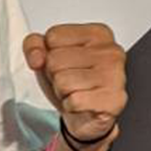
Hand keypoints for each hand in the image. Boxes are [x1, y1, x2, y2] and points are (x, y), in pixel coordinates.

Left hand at [22, 23, 127, 143]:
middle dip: (55, 75)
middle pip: (55, 59)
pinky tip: (83, 104)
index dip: (49, 54)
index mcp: (97, 33)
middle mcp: (111, 51)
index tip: (65, 63)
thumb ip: (33, 44)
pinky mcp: (114, 99)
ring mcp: (116, 75)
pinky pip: (74, 101)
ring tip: (76, 92)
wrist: (86, 116)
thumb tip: (36, 58)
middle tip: (70, 81)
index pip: (53, 36)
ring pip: (62, 81)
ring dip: (62, 92)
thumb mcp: (47, 55)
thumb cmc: (71, 81)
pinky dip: (71, 106)